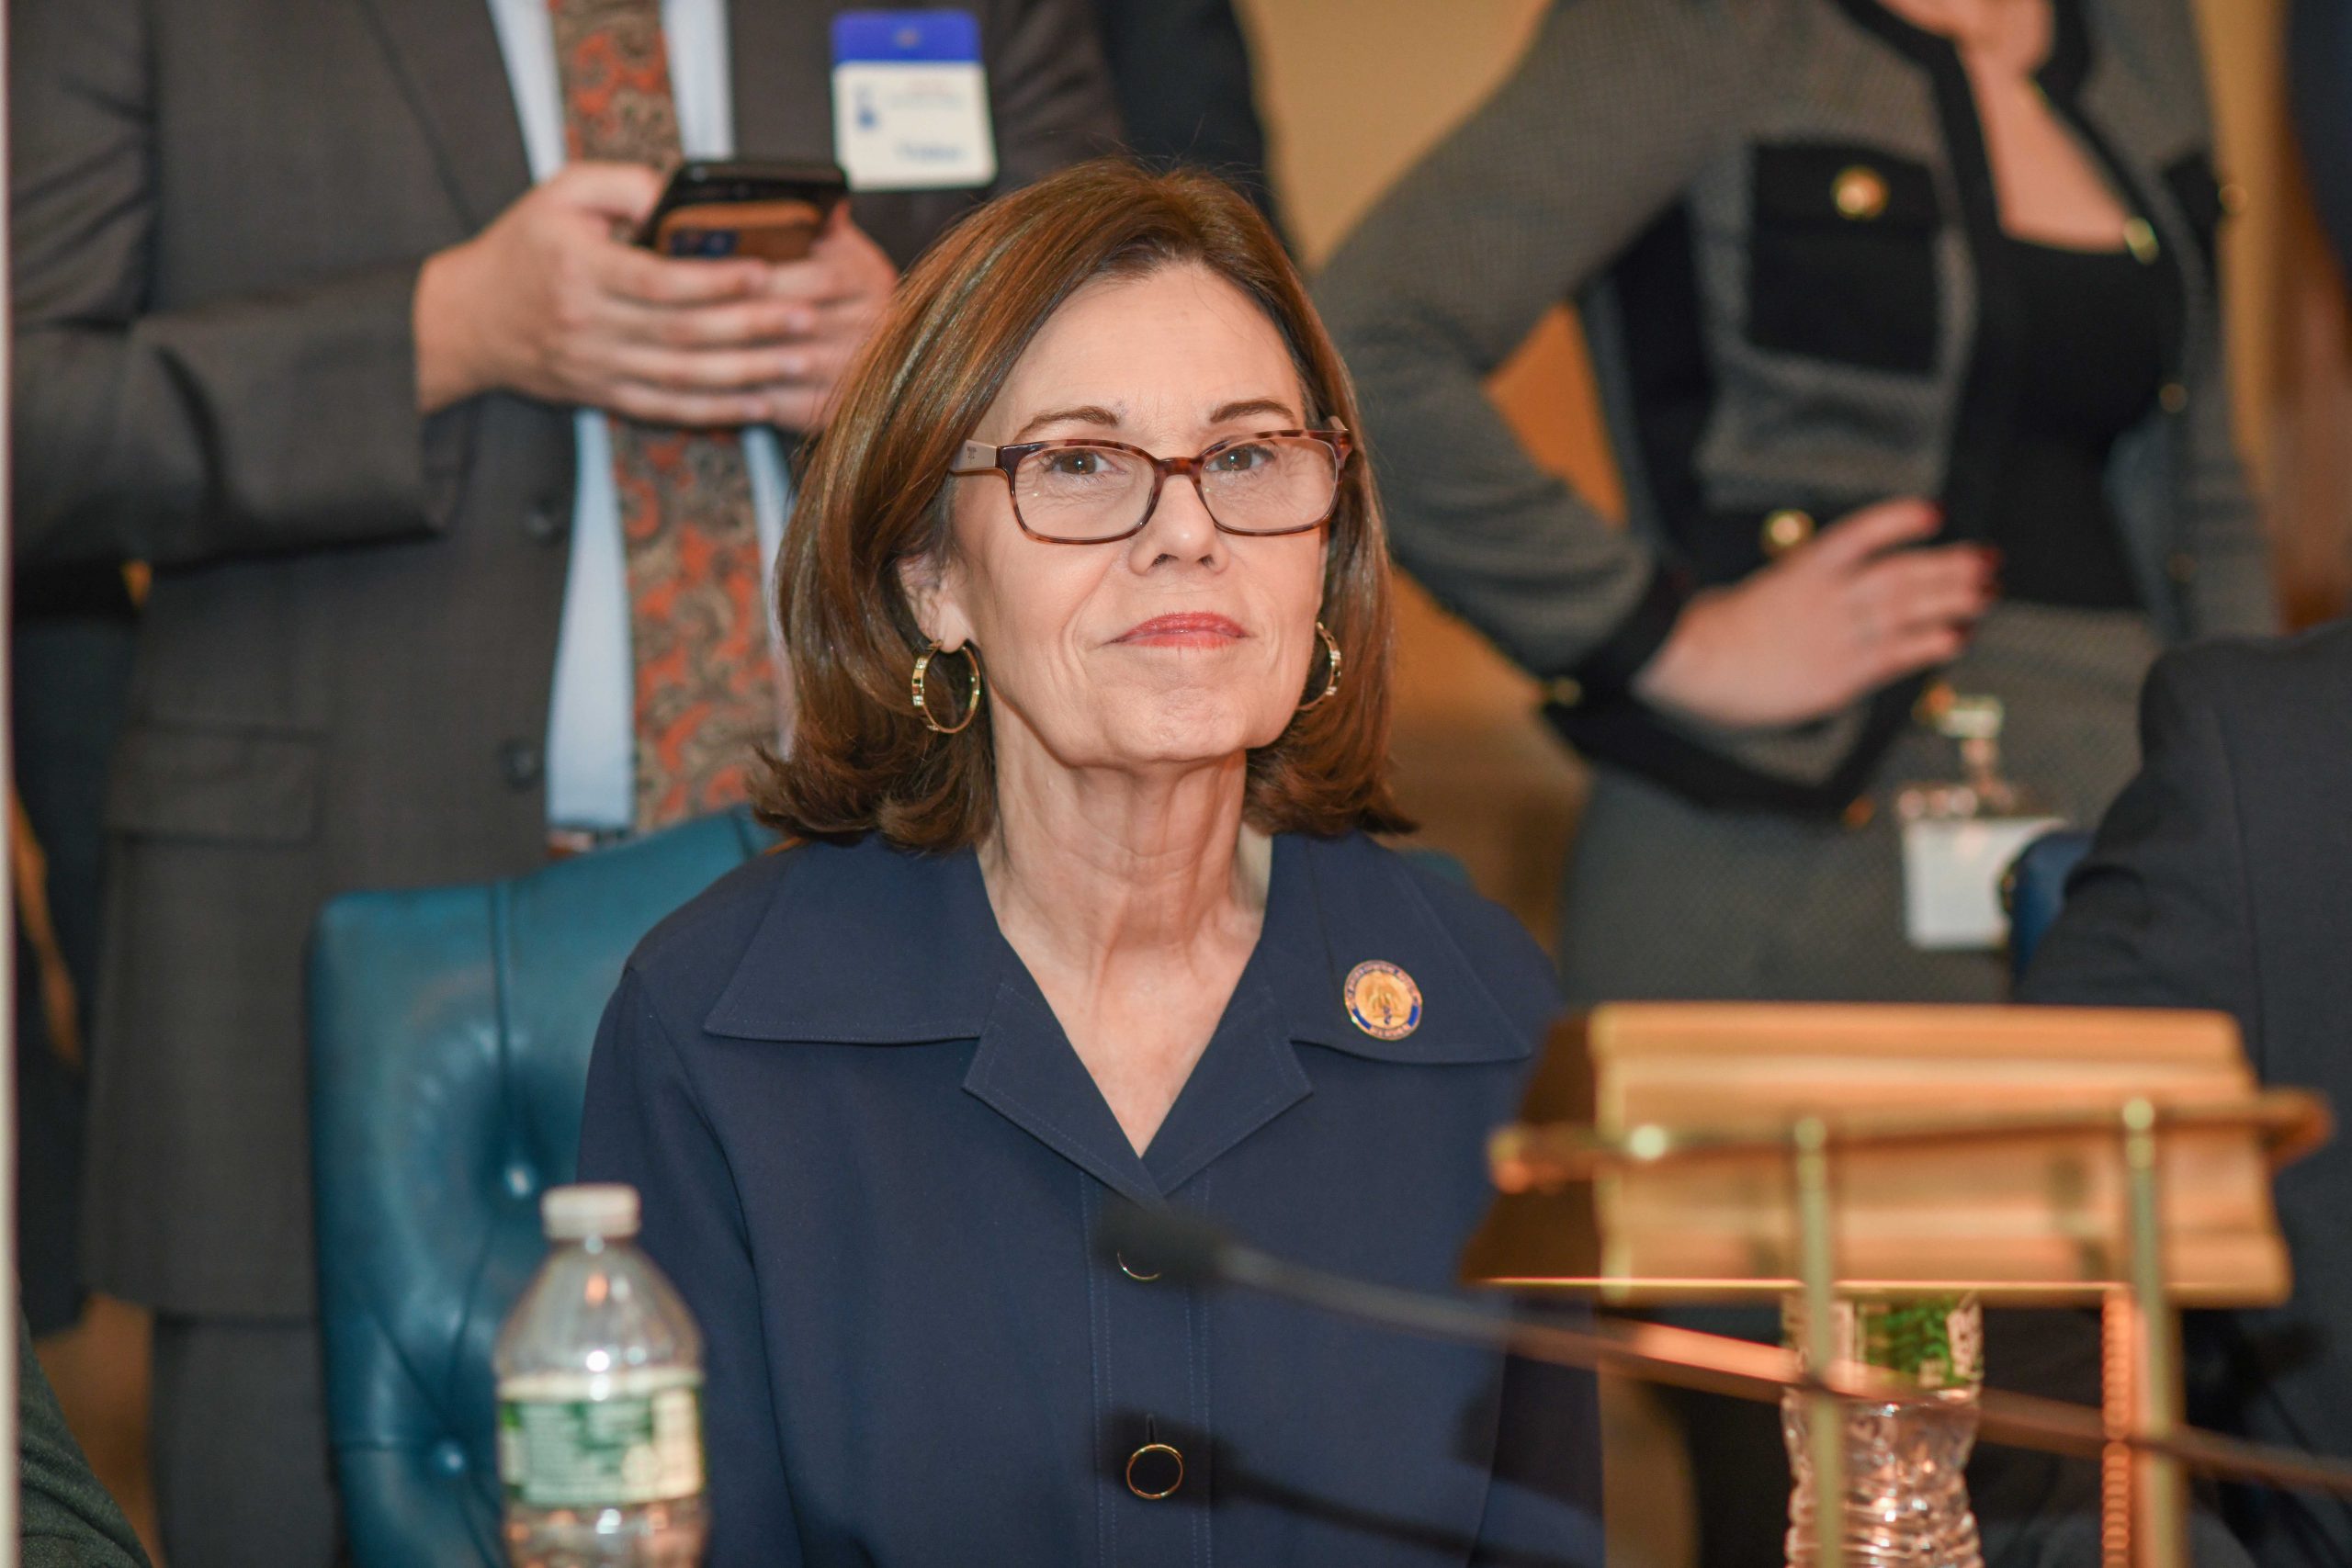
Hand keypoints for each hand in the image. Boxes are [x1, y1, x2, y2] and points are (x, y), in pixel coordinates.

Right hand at [413, 163, 886, 427]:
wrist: (469, 320)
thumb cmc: (525, 246)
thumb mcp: (561, 193)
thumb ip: (623, 183)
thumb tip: (684, 192)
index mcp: (579, 268)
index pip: (656, 281)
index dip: (713, 281)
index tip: (764, 271)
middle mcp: (589, 324)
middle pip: (680, 334)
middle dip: (749, 328)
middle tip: (805, 317)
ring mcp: (598, 367)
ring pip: (681, 379)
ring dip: (745, 374)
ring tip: (797, 360)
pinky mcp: (605, 396)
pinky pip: (667, 411)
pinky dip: (716, 411)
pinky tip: (760, 402)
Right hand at [1633, 498, 1996, 728]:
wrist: (1693, 660)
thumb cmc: (1711, 635)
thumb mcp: (1755, 595)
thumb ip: (1795, 591)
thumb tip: (1825, 588)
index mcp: (1803, 570)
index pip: (1861, 534)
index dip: (1900, 521)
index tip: (1932, 514)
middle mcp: (1828, 596)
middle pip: (1900, 572)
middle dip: (1947, 565)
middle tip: (1985, 560)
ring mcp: (1837, 634)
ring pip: (1908, 609)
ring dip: (1952, 600)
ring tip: (1986, 593)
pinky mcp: (1839, 674)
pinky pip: (1897, 655)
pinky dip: (1931, 644)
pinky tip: (1957, 637)